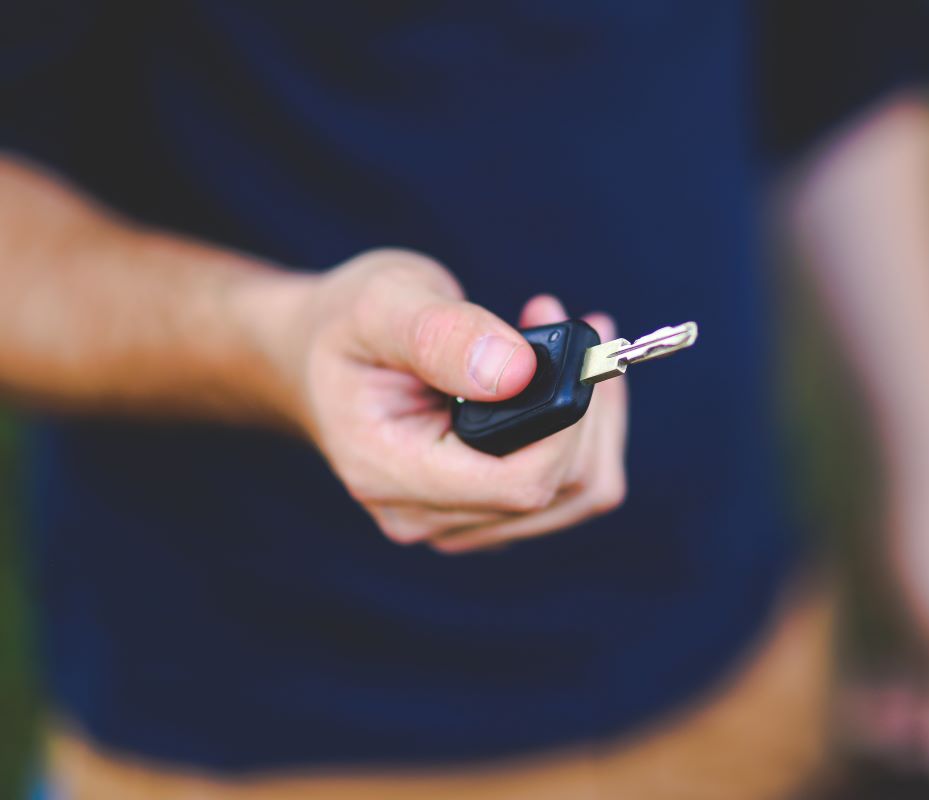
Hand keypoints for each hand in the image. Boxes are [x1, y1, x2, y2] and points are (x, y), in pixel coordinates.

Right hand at [269, 249, 627, 552]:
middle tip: (579, 324)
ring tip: (566, 341)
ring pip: (577, 494)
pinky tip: (556, 375)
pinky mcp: (485, 510)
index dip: (568, 425)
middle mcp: (425, 515)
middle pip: (559, 492)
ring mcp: (457, 520)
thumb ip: (443, 334)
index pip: (518, 485)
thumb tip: (518, 371)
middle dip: (589, 408)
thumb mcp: (382, 302)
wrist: (318, 356)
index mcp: (389, 472)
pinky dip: (582, 429)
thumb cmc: (345, 325)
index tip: (577, 350)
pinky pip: (567, 486)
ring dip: (595, 417)